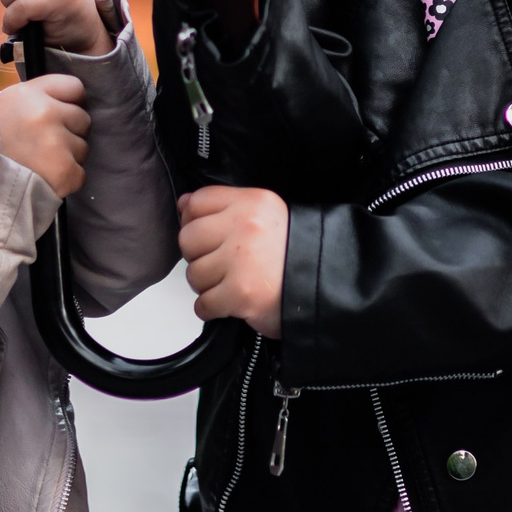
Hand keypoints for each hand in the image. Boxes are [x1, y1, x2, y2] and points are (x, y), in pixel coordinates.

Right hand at [0, 73, 89, 196]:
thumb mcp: (5, 107)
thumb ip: (36, 100)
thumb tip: (65, 103)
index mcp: (30, 94)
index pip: (74, 87)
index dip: (70, 102)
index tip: (62, 115)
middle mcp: (46, 112)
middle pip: (82, 118)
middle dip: (70, 132)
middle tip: (46, 145)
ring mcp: (56, 142)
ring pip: (82, 148)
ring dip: (68, 157)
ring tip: (42, 164)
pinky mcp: (64, 171)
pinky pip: (80, 173)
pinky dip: (67, 180)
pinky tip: (46, 179)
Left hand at [180, 186, 287, 336]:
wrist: (327, 287)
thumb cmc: (297, 254)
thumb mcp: (267, 215)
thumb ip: (225, 207)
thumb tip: (183, 205)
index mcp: (252, 203)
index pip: (197, 202)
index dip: (193, 221)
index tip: (204, 235)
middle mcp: (245, 227)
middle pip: (188, 239)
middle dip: (199, 256)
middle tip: (221, 264)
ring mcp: (241, 261)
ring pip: (193, 274)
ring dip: (208, 285)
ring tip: (232, 283)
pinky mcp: (240, 293)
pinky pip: (203, 303)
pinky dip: (212, 308)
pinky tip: (230, 302)